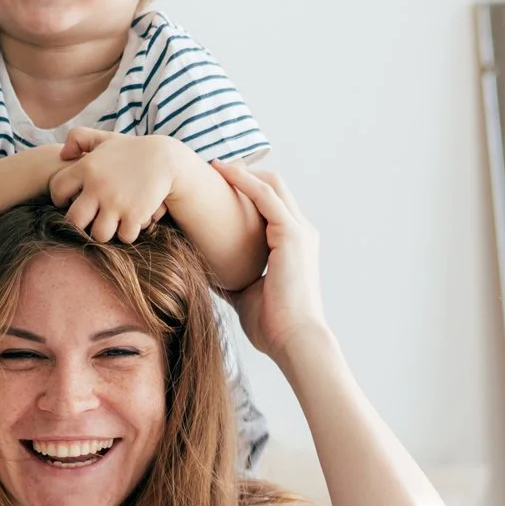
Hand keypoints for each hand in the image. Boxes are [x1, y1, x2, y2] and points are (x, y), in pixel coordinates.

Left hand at [49, 130, 175, 243]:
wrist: (166, 158)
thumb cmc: (132, 150)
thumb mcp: (105, 138)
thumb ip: (79, 138)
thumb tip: (62, 154)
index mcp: (86, 168)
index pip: (57, 189)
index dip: (60, 198)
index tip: (70, 201)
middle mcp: (98, 186)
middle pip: (74, 220)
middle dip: (80, 224)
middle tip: (88, 220)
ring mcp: (116, 203)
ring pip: (98, 234)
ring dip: (104, 232)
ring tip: (109, 225)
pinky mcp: (135, 215)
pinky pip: (124, 236)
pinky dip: (127, 234)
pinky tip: (129, 224)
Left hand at [211, 160, 328, 361]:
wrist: (294, 341)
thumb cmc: (273, 326)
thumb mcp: (244, 293)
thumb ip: (230, 276)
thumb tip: (203, 268)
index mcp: (294, 246)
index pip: (271, 206)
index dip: (245, 192)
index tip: (215, 186)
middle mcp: (301, 233)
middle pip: (273, 187)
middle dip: (243, 174)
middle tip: (210, 169)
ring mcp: (300, 231)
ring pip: (270, 185)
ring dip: (241, 172)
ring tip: (212, 165)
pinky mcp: (292, 234)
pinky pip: (265, 196)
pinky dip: (243, 181)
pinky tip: (220, 173)